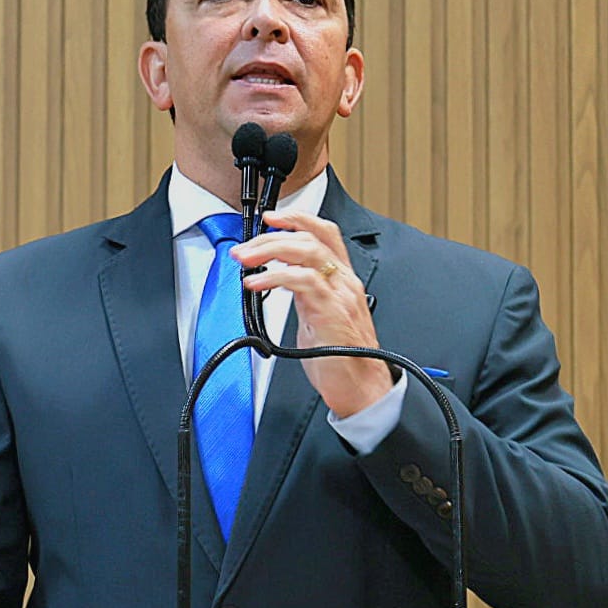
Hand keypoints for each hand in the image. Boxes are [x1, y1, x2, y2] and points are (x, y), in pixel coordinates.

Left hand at [231, 207, 393, 416]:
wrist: (362, 388)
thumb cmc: (342, 359)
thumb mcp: (318, 318)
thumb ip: (303, 296)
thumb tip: (277, 282)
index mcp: (342, 281)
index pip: (325, 234)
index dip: (298, 219)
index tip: (271, 219)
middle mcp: (344, 283)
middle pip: (311, 239)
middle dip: (272, 236)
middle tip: (245, 248)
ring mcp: (340, 295)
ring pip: (307, 252)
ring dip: (270, 250)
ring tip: (245, 260)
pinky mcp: (332, 311)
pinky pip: (303, 281)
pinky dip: (275, 277)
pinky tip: (257, 283)